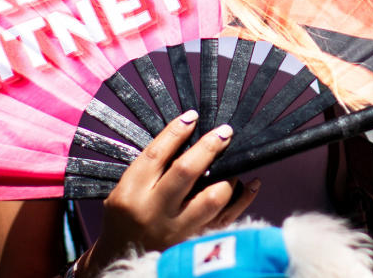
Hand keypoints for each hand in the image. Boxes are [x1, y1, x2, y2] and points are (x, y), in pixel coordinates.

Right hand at [75, 110, 259, 276]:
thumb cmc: (127, 215)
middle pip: (185, 171)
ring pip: (211, 198)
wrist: (121, 255)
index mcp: (131, 193)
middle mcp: (154, 211)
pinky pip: (226, 218)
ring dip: (227, 175)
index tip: (193, 116)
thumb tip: (188, 136)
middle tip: (224, 132)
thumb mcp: (126, 188)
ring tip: (233, 160)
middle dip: (208, 147)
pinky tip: (251, 183)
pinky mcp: (194, 241)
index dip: (176, 132)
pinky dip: (243, 199)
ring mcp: (176, 229)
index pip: (157, 155)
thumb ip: (152, 167)